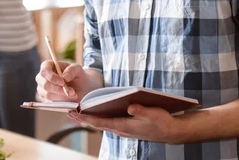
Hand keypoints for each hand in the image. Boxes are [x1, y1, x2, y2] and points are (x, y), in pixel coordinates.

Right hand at [36, 61, 90, 101]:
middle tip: (72, 91)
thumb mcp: (78, 69)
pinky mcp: (45, 100)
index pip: (45, 71)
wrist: (80, 89)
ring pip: (48, 95)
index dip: (52, 77)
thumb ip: (72, 70)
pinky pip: (50, 103)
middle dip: (59, 89)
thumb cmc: (76, 76)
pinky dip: (61, 102)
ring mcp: (42, 89)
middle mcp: (42, 78)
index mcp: (48, 66)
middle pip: (45, 84)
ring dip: (62, 96)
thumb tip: (65, 77)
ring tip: (73, 94)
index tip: (63, 82)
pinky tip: (69, 99)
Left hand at [68, 104, 184, 143]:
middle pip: (97, 123)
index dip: (86, 118)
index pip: (100, 122)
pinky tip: (93, 112)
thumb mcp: (154, 114)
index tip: (73, 113)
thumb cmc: (162, 122)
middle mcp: (121, 129)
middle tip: (67, 111)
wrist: (171, 131)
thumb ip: (141, 111)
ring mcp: (123, 129)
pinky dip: (98, 117)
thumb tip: (130, 107)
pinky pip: (107, 122)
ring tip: (75, 111)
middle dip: (82, 118)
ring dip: (88, 118)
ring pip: (101, 123)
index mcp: (124, 126)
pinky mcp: (125, 126)